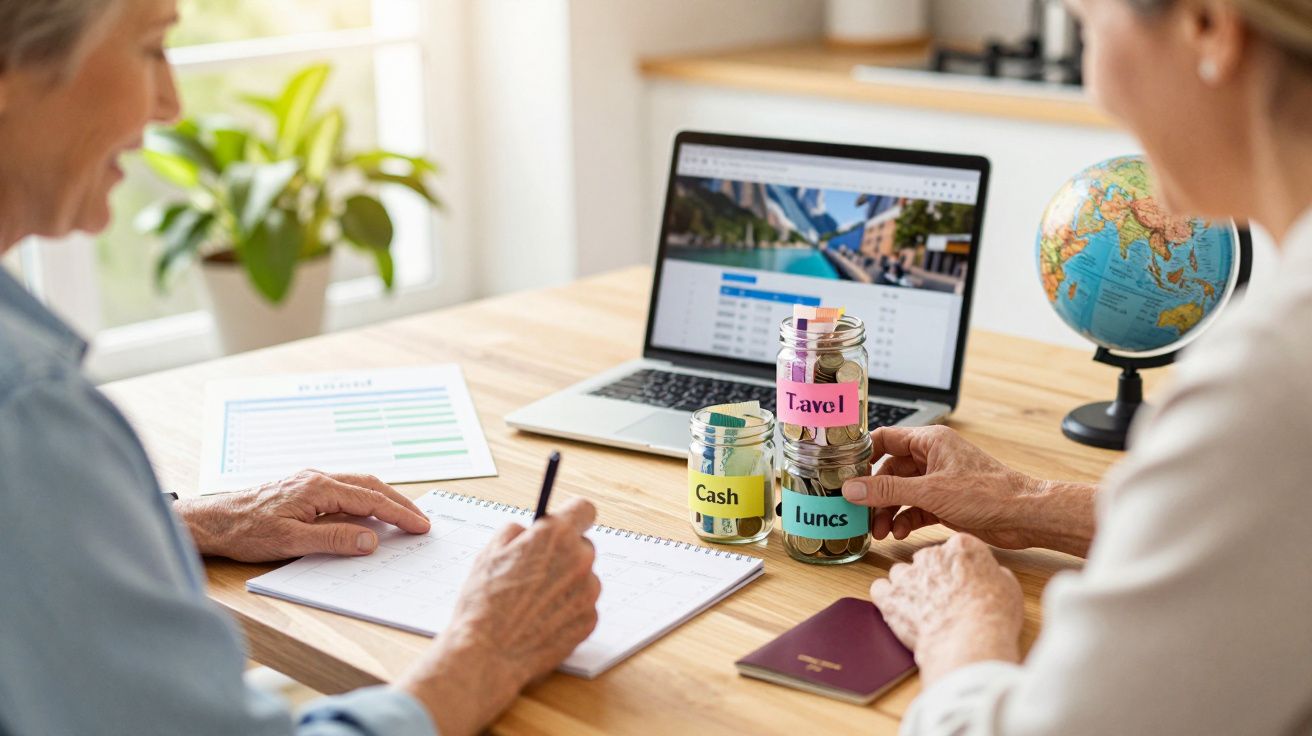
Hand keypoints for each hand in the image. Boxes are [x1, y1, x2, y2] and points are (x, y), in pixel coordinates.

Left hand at [175, 470, 430, 561]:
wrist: (212, 521)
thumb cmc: (245, 532)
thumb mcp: (291, 542)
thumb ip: (334, 540)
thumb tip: (371, 541)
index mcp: (318, 488)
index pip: (370, 499)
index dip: (399, 514)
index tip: (420, 526)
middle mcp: (316, 478)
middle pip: (370, 485)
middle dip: (399, 502)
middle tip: (421, 521)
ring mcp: (309, 481)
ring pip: (357, 484)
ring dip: (383, 498)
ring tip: (402, 515)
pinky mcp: (302, 488)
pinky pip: (343, 488)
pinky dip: (364, 498)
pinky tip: (367, 511)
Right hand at [398, 498, 599, 735]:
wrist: (487, 653)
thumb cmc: (484, 603)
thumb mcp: (489, 553)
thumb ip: (515, 532)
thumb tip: (526, 531)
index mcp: (555, 537)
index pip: (584, 509)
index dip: (572, 516)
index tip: (566, 523)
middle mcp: (579, 560)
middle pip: (583, 547)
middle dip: (564, 555)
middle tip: (537, 571)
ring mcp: (588, 592)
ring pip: (584, 578)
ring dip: (566, 584)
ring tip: (534, 602)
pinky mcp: (589, 620)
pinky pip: (583, 606)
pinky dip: (568, 610)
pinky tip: (541, 619)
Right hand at [842, 426, 1096, 555]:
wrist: (1023, 515)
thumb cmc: (988, 493)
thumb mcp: (929, 491)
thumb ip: (887, 491)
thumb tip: (853, 488)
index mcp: (930, 441)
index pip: (885, 439)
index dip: (863, 455)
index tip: (843, 472)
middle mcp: (933, 457)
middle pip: (890, 471)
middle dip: (874, 493)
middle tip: (859, 512)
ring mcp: (939, 480)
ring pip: (901, 492)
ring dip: (888, 511)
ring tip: (880, 531)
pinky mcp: (946, 501)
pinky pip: (915, 507)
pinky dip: (905, 519)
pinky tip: (900, 533)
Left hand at [872, 534, 1022, 684]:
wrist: (969, 642)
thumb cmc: (993, 617)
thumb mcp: (1009, 588)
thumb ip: (994, 574)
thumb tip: (992, 575)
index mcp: (962, 547)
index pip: (956, 548)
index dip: (960, 567)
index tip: (963, 581)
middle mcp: (931, 555)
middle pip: (928, 559)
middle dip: (934, 576)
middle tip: (945, 599)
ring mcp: (908, 575)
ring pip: (902, 572)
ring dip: (909, 586)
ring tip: (923, 608)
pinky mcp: (890, 596)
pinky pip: (880, 588)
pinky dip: (887, 598)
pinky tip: (899, 609)